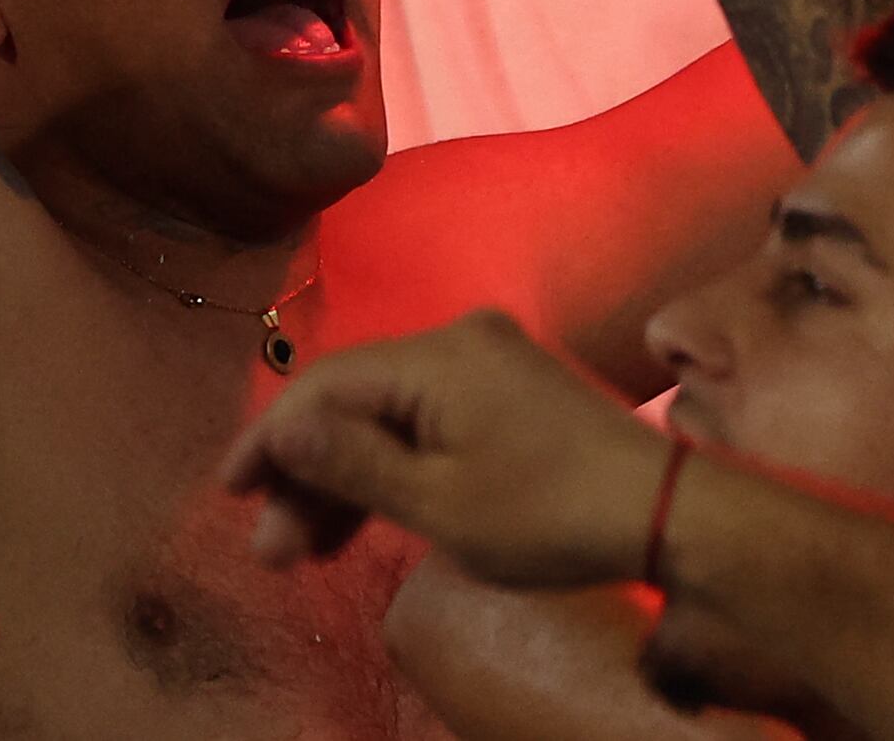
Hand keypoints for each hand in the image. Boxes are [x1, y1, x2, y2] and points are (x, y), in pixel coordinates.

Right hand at [219, 312, 670, 580]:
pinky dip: (396, 469)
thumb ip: (352, 463)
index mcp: (440, 354)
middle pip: (357, 400)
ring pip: (392, 416)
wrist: (664, 512)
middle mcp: (462, 341)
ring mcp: (492, 365)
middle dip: (307, 473)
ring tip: (306, 552)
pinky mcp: (513, 395)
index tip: (229, 493)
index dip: (270, 438)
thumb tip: (284, 428)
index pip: (326, 385)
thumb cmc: (548, 511)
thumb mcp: (437, 502)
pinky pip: (432, 423)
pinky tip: (364, 522)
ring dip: (347, 478)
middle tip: (272, 550)